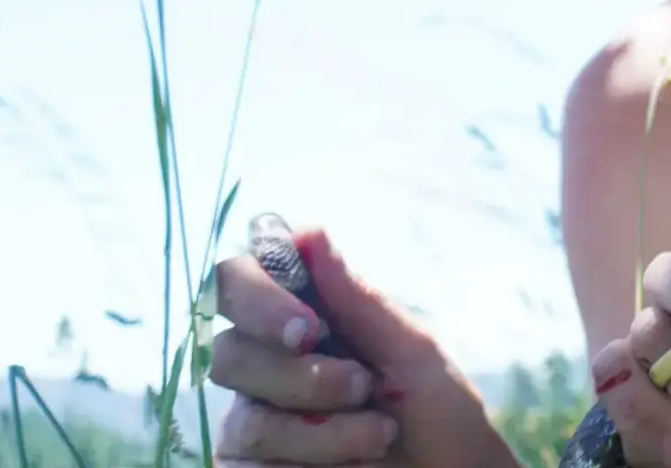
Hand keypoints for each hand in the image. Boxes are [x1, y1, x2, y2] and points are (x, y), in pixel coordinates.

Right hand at [208, 224, 511, 467]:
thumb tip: (310, 233)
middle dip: (303, 378)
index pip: (233, 282)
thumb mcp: (412, 355)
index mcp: (299, 319)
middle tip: (363, 387)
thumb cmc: (440, 413)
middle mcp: (263, 368)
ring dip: (322, 434)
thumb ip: (358, 300)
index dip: (257, 298)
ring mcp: (252, 423)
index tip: (309, 327)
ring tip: (380, 436)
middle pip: (230, 354)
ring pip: (246, 424)